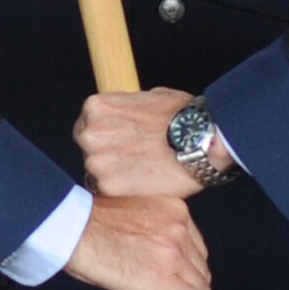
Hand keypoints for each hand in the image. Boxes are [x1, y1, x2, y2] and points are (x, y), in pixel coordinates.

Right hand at [63, 193, 211, 289]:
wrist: (74, 230)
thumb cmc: (91, 222)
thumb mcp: (135, 216)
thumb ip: (153, 233)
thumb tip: (154, 259)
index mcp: (174, 210)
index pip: (196, 246)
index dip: (188, 266)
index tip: (175, 278)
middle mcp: (180, 230)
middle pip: (200, 267)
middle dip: (190, 285)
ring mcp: (174, 254)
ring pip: (201, 288)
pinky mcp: (164, 279)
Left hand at [76, 87, 201, 198]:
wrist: (202, 139)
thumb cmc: (181, 115)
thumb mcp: (148, 97)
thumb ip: (126, 110)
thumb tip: (126, 117)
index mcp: (95, 108)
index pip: (86, 127)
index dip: (104, 137)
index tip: (118, 143)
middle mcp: (89, 134)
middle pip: (88, 150)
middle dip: (106, 155)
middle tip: (132, 159)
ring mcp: (96, 162)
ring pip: (97, 173)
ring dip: (114, 175)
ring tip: (141, 172)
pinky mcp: (108, 186)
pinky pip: (110, 192)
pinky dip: (125, 191)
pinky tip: (144, 184)